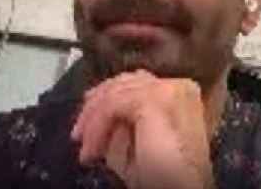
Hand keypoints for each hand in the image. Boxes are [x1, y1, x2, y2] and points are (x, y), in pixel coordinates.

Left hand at [70, 70, 214, 188]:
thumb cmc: (165, 177)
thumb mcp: (140, 145)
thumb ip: (124, 124)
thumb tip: (102, 117)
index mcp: (181, 93)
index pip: (138, 83)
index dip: (108, 97)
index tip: (87, 119)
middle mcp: (179, 85)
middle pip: (126, 82)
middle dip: (97, 107)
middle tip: (79, 134)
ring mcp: (168, 89)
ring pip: (116, 92)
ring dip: (94, 121)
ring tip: (86, 150)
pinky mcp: (155, 100)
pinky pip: (113, 104)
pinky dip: (97, 126)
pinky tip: (92, 149)